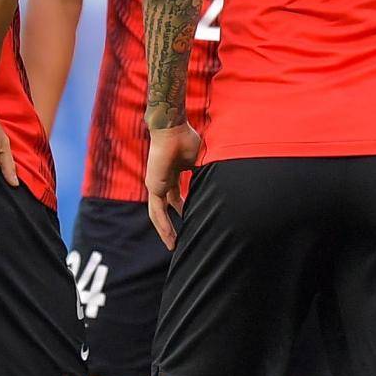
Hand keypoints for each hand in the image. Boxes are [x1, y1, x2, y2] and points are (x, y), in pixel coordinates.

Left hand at [146, 122, 201, 248]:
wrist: (172, 129)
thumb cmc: (186, 138)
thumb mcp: (200, 160)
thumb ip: (205, 173)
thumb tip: (222, 183)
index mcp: (172, 173)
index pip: (176, 195)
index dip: (183, 207)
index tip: (191, 217)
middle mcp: (162, 180)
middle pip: (166, 207)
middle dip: (171, 224)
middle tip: (178, 239)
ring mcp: (156, 184)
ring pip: (159, 214)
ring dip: (166, 230)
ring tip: (173, 246)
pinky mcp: (154, 187)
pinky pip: (157, 211)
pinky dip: (163, 225)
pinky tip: (169, 237)